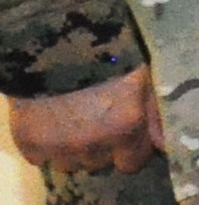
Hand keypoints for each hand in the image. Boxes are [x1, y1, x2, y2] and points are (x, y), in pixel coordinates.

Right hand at [10, 68, 161, 175]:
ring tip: (69, 122)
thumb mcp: (142, 77)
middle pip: (98, 163)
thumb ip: (156, 115)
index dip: (126, 148)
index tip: (121, 133)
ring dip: (70, 149)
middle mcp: (94, 144)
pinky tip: (46, 123)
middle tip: (92, 123)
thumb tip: (163, 147)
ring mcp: (59, 146)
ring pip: (69, 164)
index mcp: (126, 127)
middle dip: (98, 148)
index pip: (130, 163)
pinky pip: (39, 158)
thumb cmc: (108, 54)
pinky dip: (42, 146)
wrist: (51, 40)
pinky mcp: (28, 142)